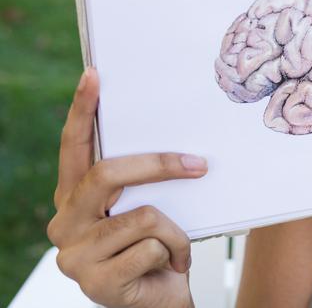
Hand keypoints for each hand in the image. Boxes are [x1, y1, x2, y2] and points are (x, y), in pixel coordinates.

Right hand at [46, 67, 205, 307]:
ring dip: (175, 232)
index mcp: (75, 199)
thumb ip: (145, 180)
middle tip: (198, 164)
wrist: (164, 301)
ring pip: (144, 215)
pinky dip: (173, 253)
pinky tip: (167, 268)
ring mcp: (75, 257)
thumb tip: (179, 138)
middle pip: (108, 174)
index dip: (82, 111)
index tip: (94, 75)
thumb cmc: (159, 247)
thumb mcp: (152, 206)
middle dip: (160, 165)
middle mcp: (65, 224)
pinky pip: (151, 248)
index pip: (74, 148)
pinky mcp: (95, 284)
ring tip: (176, 248)